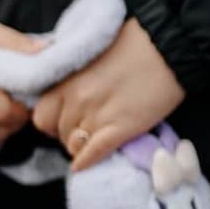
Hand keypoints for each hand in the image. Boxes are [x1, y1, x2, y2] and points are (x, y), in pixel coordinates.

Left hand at [33, 18, 184, 170]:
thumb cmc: (130, 43)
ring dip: (80, 146)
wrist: (168, 45)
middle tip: (82, 131)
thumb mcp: (88, 56)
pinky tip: (84, 164)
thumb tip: (62, 92)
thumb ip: (70, 77)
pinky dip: (88, 161)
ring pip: (74, 146)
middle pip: (58, 133)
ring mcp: (98, 115)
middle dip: (67, 135)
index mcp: (66, 80)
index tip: (63, 121)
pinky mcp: (122, 127)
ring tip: (92, 141)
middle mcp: (77, 100)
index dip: (52, 122)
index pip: (41, 116)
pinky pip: (95, 152)